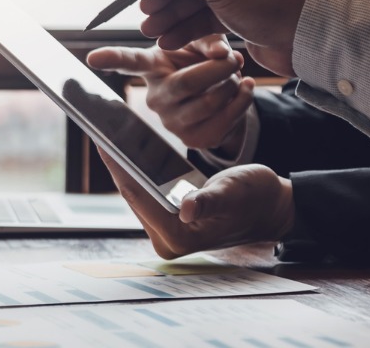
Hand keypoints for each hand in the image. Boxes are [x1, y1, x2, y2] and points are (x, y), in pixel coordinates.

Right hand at [87, 34, 254, 153]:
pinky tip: (245, 88)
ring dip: (233, 84)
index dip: (111, 59)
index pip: (129, 62)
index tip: (92, 57)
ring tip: (236, 75)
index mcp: (152, 68)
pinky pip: (225, 120)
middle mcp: (155, 98)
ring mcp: (172, 123)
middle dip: (219, 68)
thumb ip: (210, 40)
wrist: (222, 96)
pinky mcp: (194, 140)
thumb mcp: (203, 44)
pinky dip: (243, 100)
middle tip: (235, 57)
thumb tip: (222, 54)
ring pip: (210, 102)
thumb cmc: (204, 63)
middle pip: (187, 82)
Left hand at [98, 148, 293, 258]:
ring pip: (136, 193)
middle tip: (98, 129)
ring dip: (123, 166)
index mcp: (178, 236)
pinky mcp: (168, 223)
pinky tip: (126, 149)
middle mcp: (167, 240)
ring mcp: (166, 233)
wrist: (271, 208)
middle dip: (116, 162)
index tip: (100, 138)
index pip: (137, 195)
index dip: (117, 165)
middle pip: (132, 194)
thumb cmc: (257, 198)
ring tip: (106, 135)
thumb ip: (210, 201)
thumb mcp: (234, 192)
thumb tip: (188, 208)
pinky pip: (145, 193)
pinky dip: (137, 171)